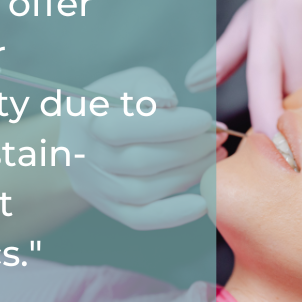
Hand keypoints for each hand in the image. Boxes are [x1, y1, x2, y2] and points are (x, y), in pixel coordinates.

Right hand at [58, 67, 221, 229]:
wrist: (84, 141)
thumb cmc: (115, 105)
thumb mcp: (126, 83)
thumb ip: (148, 86)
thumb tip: (169, 103)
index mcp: (86, 120)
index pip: (125, 128)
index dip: (170, 126)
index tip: (204, 120)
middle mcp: (87, 158)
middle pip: (141, 162)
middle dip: (189, 150)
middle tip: (217, 138)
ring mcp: (98, 188)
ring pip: (146, 191)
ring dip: (189, 175)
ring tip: (216, 157)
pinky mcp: (113, 209)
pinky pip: (142, 219)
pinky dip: (174, 215)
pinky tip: (203, 203)